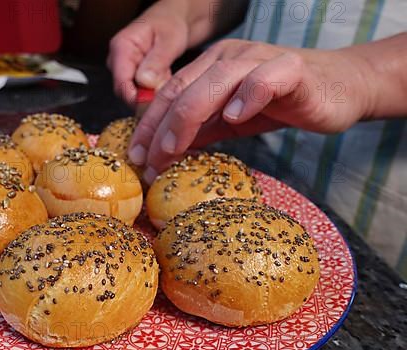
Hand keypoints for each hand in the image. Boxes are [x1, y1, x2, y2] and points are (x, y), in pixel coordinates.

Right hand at [107, 2, 189, 104]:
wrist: (174, 20)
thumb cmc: (170, 24)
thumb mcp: (169, 40)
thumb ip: (157, 61)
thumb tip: (144, 82)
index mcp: (121, 48)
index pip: (121, 84)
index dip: (136, 99)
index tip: (154, 105)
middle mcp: (118, 60)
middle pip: (125, 92)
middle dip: (146, 98)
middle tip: (167, 94)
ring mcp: (124, 69)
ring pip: (133, 94)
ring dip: (152, 94)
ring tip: (168, 80)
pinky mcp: (132, 76)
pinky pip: (141, 92)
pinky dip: (155, 91)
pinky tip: (165, 80)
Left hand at [127, 39, 371, 181]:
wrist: (341, 89)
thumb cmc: (284, 104)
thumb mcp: (234, 121)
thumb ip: (203, 130)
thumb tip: (166, 151)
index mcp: (211, 67)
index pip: (170, 94)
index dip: (149, 125)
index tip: (136, 157)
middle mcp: (229, 58)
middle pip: (184, 89)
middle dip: (160, 128)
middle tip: (147, 163)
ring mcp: (259, 60)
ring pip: (214, 82)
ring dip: (188, 116)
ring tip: (173, 149)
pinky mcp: (290, 69)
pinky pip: (263, 79)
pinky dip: (246, 97)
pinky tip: (234, 119)